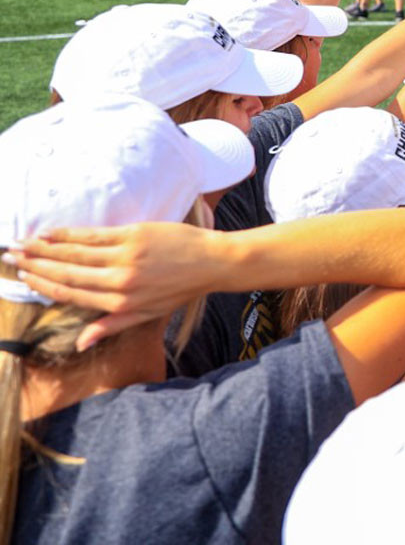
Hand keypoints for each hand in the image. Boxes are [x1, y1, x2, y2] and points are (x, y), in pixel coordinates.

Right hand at [5, 222, 217, 350]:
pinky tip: (52, 232)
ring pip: (75, 253)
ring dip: (45, 248)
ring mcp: (125, 257)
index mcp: (120, 303)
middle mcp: (119, 281)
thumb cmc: (180, 289)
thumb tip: (79, 343)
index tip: (25, 278)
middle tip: (12, 257)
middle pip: (67, 273)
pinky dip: (69, 234)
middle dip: (36, 265)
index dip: (45, 285)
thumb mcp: (146, 314)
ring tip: (23, 244)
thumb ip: (110, 326)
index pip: (72, 294)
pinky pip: (94, 235)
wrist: (213, 262)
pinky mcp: (134, 235)